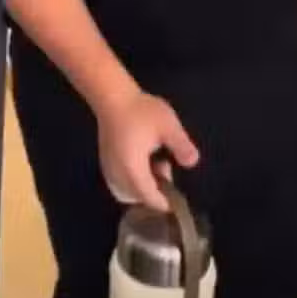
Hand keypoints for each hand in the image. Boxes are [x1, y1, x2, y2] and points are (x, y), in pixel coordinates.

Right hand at [96, 89, 199, 211]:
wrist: (112, 95)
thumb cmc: (140, 111)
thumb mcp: (168, 126)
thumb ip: (181, 146)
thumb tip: (192, 162)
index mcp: (133, 171)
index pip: (150, 199)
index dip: (165, 202)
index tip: (178, 199)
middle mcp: (117, 175)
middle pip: (136, 199)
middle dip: (153, 192)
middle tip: (165, 170)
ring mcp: (108, 168)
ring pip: (125, 191)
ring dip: (141, 186)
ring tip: (154, 163)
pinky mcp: (104, 161)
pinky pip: (118, 182)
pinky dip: (131, 179)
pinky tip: (141, 160)